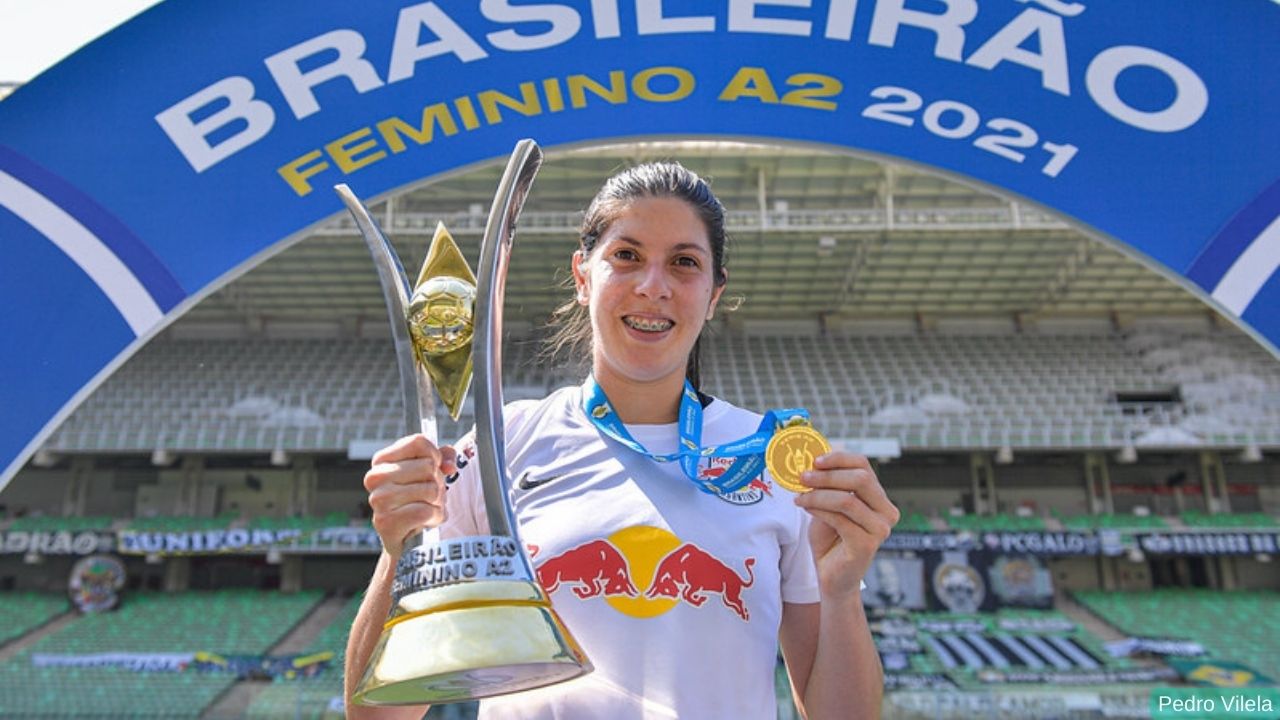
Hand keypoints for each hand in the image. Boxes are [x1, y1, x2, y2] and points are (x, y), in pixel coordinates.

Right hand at [364, 434, 457, 557]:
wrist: (405, 541)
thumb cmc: (418, 502)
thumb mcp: (431, 474)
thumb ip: (444, 458)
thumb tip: (449, 464)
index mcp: (382, 460)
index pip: (418, 442)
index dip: (435, 455)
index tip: (434, 468)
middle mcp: (375, 477)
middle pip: (428, 467)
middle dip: (438, 483)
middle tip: (430, 496)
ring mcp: (378, 500)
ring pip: (430, 490)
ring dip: (438, 502)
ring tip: (428, 508)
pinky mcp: (386, 522)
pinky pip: (426, 511)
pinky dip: (435, 517)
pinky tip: (426, 522)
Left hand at [793, 451, 899, 597]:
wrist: (832, 577)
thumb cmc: (831, 540)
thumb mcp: (828, 506)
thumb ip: (828, 487)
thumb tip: (814, 461)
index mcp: (879, 499)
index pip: (864, 466)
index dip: (840, 459)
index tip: (815, 460)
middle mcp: (887, 512)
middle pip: (861, 479)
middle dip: (827, 475)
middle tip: (803, 476)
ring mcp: (880, 529)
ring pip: (847, 500)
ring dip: (818, 495)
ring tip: (800, 496)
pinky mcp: (867, 544)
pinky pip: (839, 519)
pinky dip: (818, 510)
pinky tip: (805, 508)